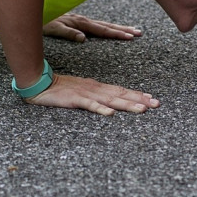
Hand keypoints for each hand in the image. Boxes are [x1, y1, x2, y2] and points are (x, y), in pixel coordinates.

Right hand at [25, 74, 159, 115]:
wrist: (40, 83)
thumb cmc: (61, 89)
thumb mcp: (83, 92)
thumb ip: (97, 96)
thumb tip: (112, 103)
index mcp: (98, 87)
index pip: (122, 91)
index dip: (138, 95)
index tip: (153, 99)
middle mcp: (96, 89)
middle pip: (121, 95)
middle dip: (140, 99)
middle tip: (157, 104)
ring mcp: (86, 94)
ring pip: (110, 100)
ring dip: (127, 104)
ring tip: (142, 110)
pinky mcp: (75, 99)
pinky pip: (90, 105)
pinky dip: (100, 109)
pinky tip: (110, 114)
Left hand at [43, 13, 141, 42]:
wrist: (31, 9)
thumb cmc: (40, 20)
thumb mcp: (51, 27)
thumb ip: (67, 32)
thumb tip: (84, 39)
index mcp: (79, 22)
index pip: (102, 29)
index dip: (116, 33)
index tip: (130, 37)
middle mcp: (82, 20)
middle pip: (107, 25)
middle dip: (123, 29)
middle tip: (139, 33)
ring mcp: (80, 20)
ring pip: (103, 24)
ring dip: (118, 27)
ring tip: (132, 30)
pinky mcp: (77, 21)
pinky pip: (96, 24)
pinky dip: (107, 27)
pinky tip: (113, 29)